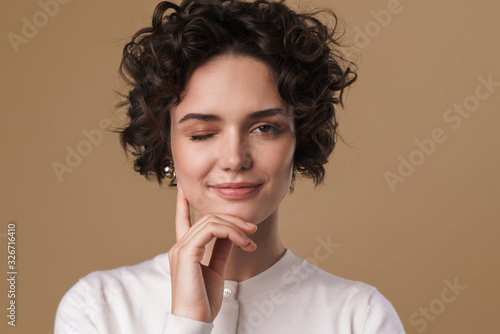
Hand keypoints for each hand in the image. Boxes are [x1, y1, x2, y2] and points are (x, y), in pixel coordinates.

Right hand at [168, 183, 257, 322]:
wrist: (194, 321)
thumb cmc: (203, 302)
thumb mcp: (215, 271)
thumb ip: (220, 251)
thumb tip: (231, 236)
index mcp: (184, 250)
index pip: (183, 220)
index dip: (185, 203)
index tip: (186, 188)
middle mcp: (179, 246)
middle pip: (207, 218)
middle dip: (233, 218)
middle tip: (253, 228)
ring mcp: (180, 248)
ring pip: (211, 221)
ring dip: (236, 226)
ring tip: (251, 238)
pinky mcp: (186, 252)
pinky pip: (212, 230)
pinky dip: (231, 232)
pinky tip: (243, 241)